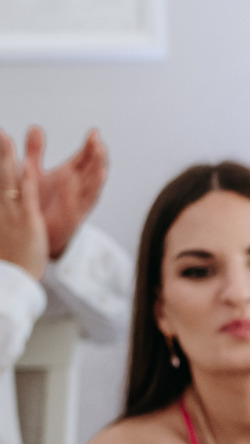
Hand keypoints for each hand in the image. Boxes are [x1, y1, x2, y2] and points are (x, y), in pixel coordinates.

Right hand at [0, 129, 45, 279]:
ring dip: (6, 157)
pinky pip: (27, 197)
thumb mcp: (0, 231)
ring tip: (3, 136)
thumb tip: (5, 199)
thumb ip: (3, 211)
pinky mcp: (28, 222)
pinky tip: (27, 164)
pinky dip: (27, 179)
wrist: (9, 282)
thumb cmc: (7, 258)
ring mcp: (11, 214)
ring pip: (8, 180)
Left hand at [27, 128, 107, 260]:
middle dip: (97, 152)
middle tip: (96, 139)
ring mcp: (79, 198)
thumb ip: (35, 151)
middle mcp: (76, 185)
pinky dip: (96, 185)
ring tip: (100, 150)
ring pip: (94, 179)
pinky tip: (100, 174)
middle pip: (93, 166)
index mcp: (67, 174)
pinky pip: (89, 197)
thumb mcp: (33, 171)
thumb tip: (35, 128)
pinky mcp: (77, 211)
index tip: (94, 132)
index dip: (90, 145)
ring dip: (98, 165)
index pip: (84, 157)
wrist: (34, 231)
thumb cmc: (36, 204)